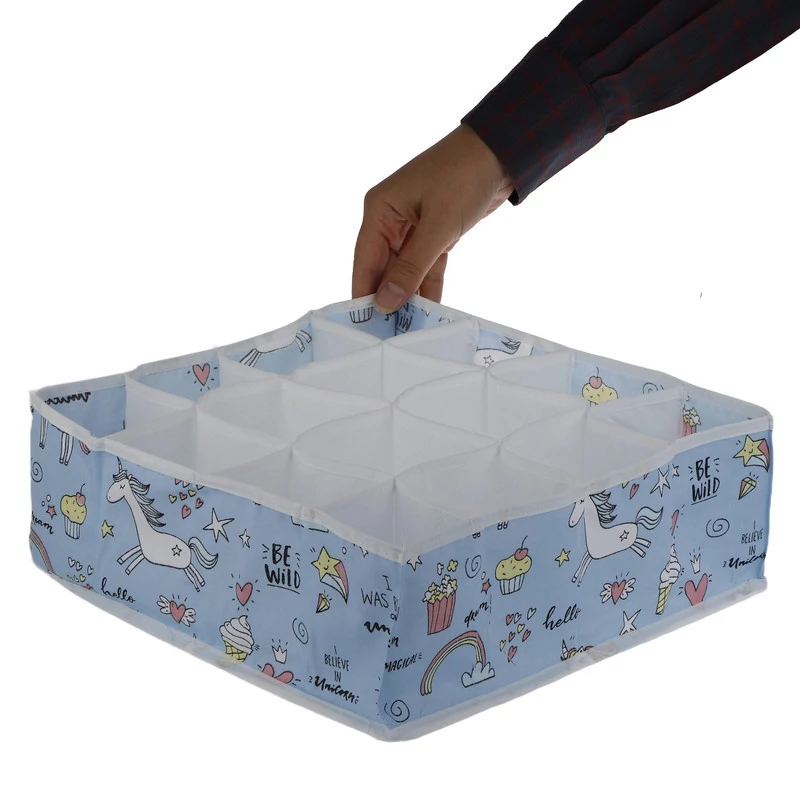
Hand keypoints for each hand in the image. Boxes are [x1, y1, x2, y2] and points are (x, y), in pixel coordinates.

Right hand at [352, 123, 514, 312]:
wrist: (501, 153)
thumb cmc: (464, 177)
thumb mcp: (438, 226)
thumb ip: (411, 266)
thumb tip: (386, 301)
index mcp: (379, 210)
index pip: (364, 261)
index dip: (364, 293)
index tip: (364, 326)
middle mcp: (390, 219)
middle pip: (382, 269)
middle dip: (388, 299)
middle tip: (389, 335)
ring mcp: (411, 227)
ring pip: (404, 271)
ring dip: (409, 296)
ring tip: (409, 329)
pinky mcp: (433, 233)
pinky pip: (425, 266)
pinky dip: (428, 286)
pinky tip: (429, 311)